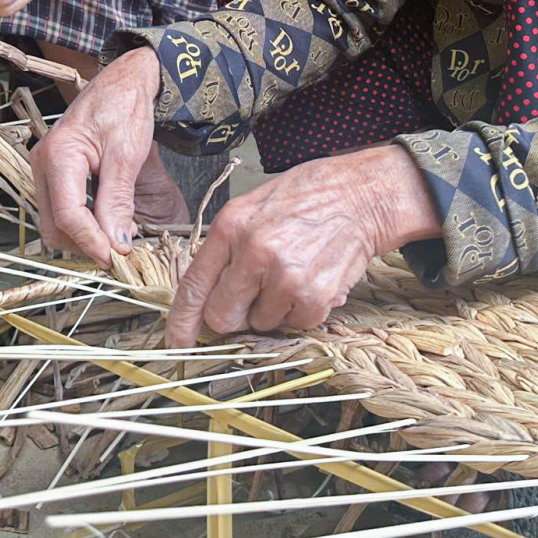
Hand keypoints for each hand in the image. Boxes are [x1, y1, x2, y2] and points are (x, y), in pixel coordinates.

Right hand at [32, 47, 161, 260]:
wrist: (123, 82)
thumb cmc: (125, 107)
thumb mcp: (126, 155)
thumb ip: (118, 201)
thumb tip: (116, 244)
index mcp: (58, 155)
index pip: (67, 215)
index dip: (91, 242)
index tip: (117, 258)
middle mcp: (42, 164)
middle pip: (55, 225)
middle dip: (86, 245)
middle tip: (120, 254)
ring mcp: (44, 169)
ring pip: (55, 223)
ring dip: (84, 238)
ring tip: (118, 240)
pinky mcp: (54, 174)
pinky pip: (61, 210)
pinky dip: (83, 225)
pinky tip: (108, 225)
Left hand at [165, 145, 438, 347]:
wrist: (362, 195)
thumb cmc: (307, 197)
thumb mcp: (252, 207)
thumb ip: (226, 249)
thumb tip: (206, 295)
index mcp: (231, 227)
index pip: (194, 286)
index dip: (182, 321)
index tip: (176, 341)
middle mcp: (254, 253)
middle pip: (223, 317)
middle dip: (234, 315)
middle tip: (254, 296)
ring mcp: (285, 278)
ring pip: (260, 324)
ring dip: (272, 310)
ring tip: (292, 275)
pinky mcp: (314, 297)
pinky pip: (294, 325)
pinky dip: (301, 312)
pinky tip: (311, 280)